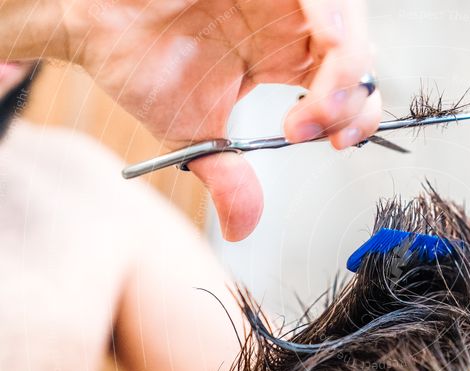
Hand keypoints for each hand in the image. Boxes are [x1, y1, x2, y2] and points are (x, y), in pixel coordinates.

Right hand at [55, 0, 380, 239]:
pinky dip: (332, 22)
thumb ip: (229, 178)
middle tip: (325, 134)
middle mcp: (289, 23)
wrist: (89, 23)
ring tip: (313, 112)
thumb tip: (244, 228)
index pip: (348, 85)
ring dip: (348, 72)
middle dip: (356, 102)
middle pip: (360, 56)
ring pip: (348, 23)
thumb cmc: (139, 61)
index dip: (357, 115)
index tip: (336, 144)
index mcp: (283, 56)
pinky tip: (313, 59)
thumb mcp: (194, 136)